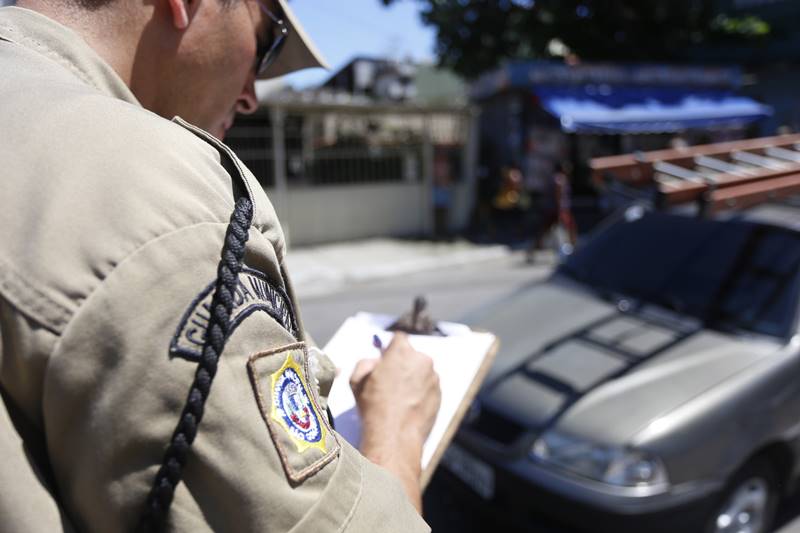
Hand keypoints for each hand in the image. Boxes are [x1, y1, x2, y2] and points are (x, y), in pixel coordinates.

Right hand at [349, 333, 440, 510]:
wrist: (395, 435)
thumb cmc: (374, 407)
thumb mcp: (357, 381)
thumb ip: (366, 363)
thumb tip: (375, 362)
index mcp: (401, 352)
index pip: (399, 337)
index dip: (391, 348)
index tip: (387, 357)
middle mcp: (422, 360)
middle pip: (412, 355)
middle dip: (403, 364)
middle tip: (390, 381)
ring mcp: (433, 378)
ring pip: (422, 372)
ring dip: (413, 379)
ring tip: (398, 398)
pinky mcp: (440, 394)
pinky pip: (429, 387)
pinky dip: (421, 393)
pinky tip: (408, 407)